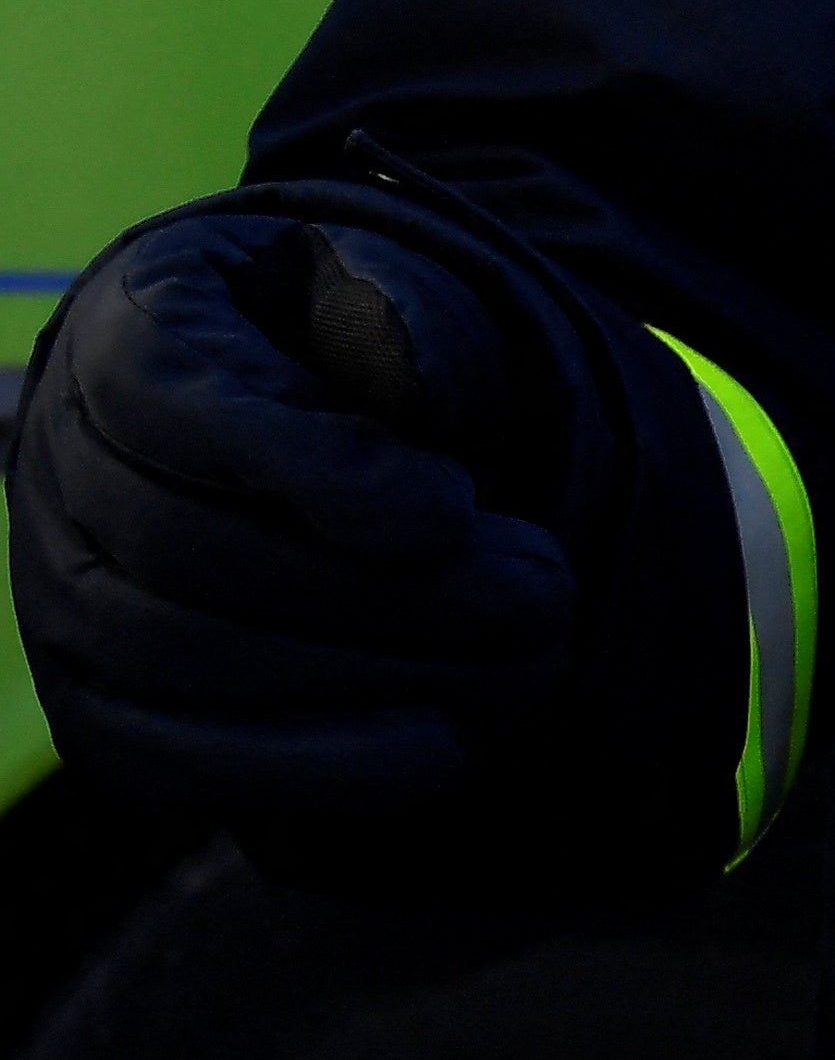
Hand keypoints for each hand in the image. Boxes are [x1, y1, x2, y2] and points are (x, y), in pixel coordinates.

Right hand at [5, 208, 570, 819]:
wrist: (316, 448)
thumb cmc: (357, 361)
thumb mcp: (391, 294)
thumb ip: (404, 315)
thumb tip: (416, 382)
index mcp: (130, 334)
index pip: (168, 400)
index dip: (311, 467)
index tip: (451, 511)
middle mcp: (62, 466)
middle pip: (188, 550)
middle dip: (390, 593)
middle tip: (546, 599)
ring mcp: (64, 595)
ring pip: (185, 657)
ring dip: (377, 677)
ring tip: (528, 665)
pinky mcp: (106, 708)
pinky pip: (183, 756)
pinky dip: (321, 765)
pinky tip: (445, 744)